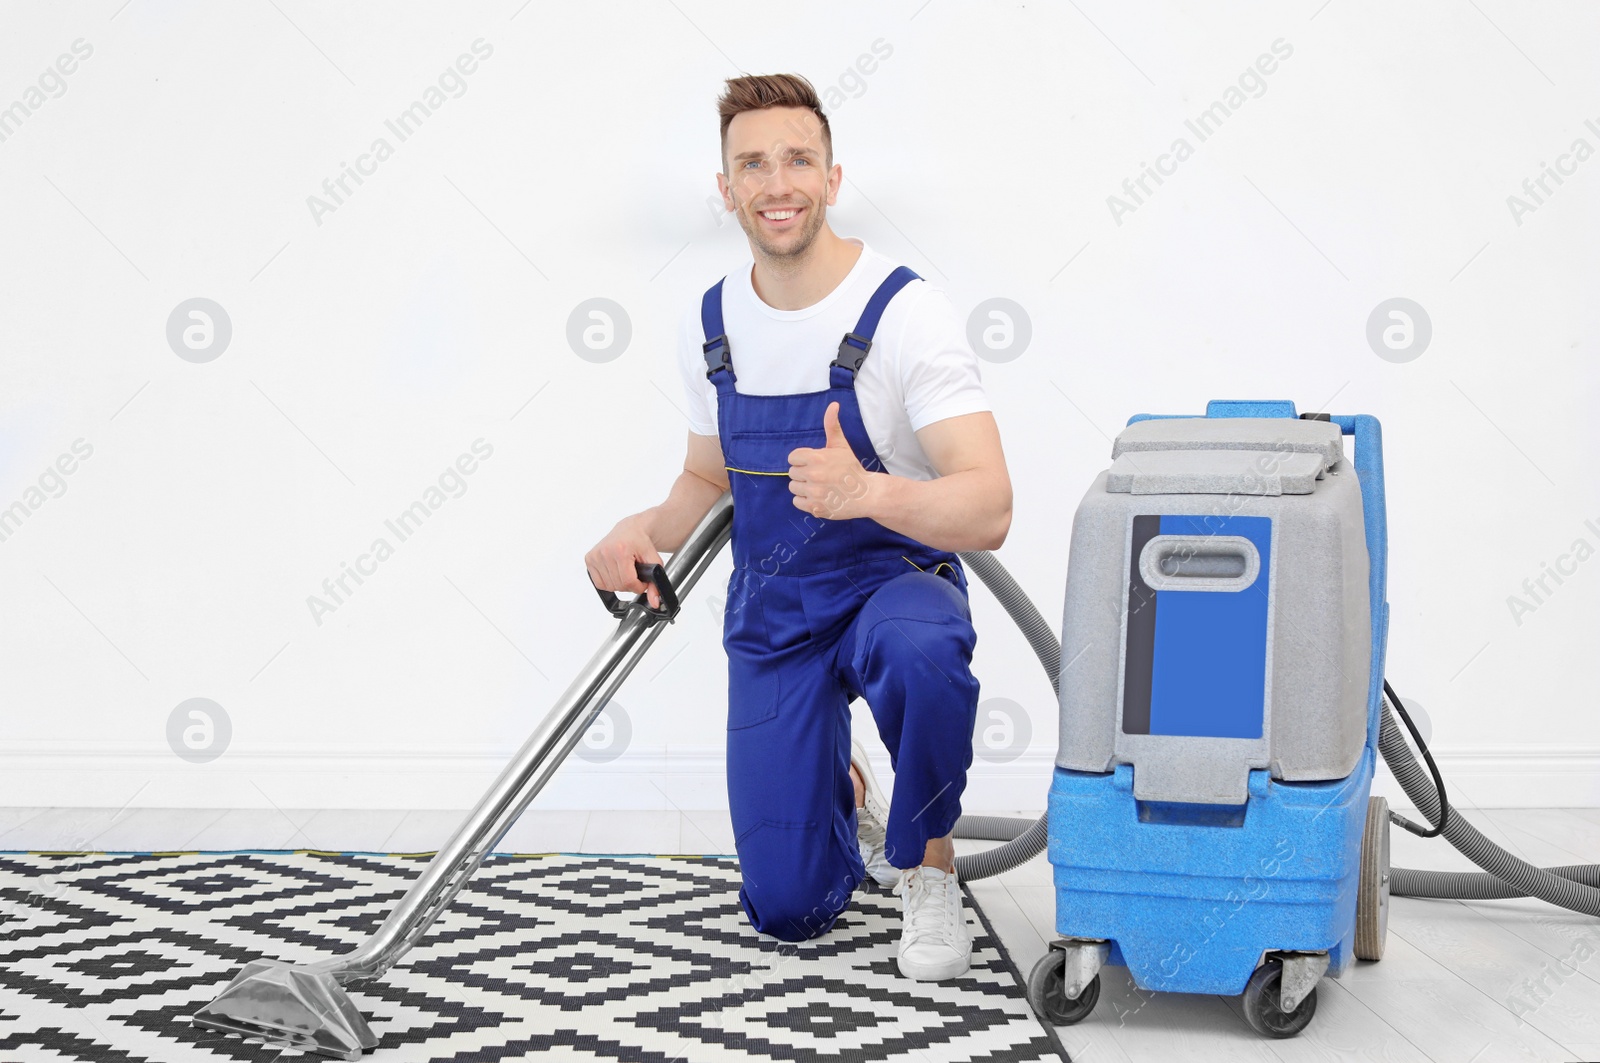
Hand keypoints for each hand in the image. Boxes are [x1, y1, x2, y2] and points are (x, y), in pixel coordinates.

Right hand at [585, 515, 664, 608]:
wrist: (629, 530)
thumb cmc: (640, 542)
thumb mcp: (654, 561)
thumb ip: (655, 583)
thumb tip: (654, 601)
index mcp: (620, 550)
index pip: (628, 581)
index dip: (638, 587)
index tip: (643, 582)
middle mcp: (605, 552)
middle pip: (618, 585)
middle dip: (630, 585)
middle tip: (635, 575)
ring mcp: (595, 556)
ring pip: (608, 586)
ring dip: (619, 584)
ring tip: (626, 572)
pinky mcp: (589, 559)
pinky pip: (599, 583)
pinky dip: (608, 582)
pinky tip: (615, 572)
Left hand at [787, 401, 876, 519]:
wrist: (866, 494)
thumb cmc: (851, 468)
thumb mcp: (841, 446)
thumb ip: (832, 425)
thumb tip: (833, 404)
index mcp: (817, 458)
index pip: (792, 458)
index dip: (802, 460)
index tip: (815, 464)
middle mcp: (813, 475)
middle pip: (792, 473)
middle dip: (803, 474)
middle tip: (819, 476)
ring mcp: (814, 493)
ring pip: (793, 488)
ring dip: (803, 488)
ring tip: (819, 487)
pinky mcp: (814, 507)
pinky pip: (797, 502)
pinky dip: (805, 501)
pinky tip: (818, 497)